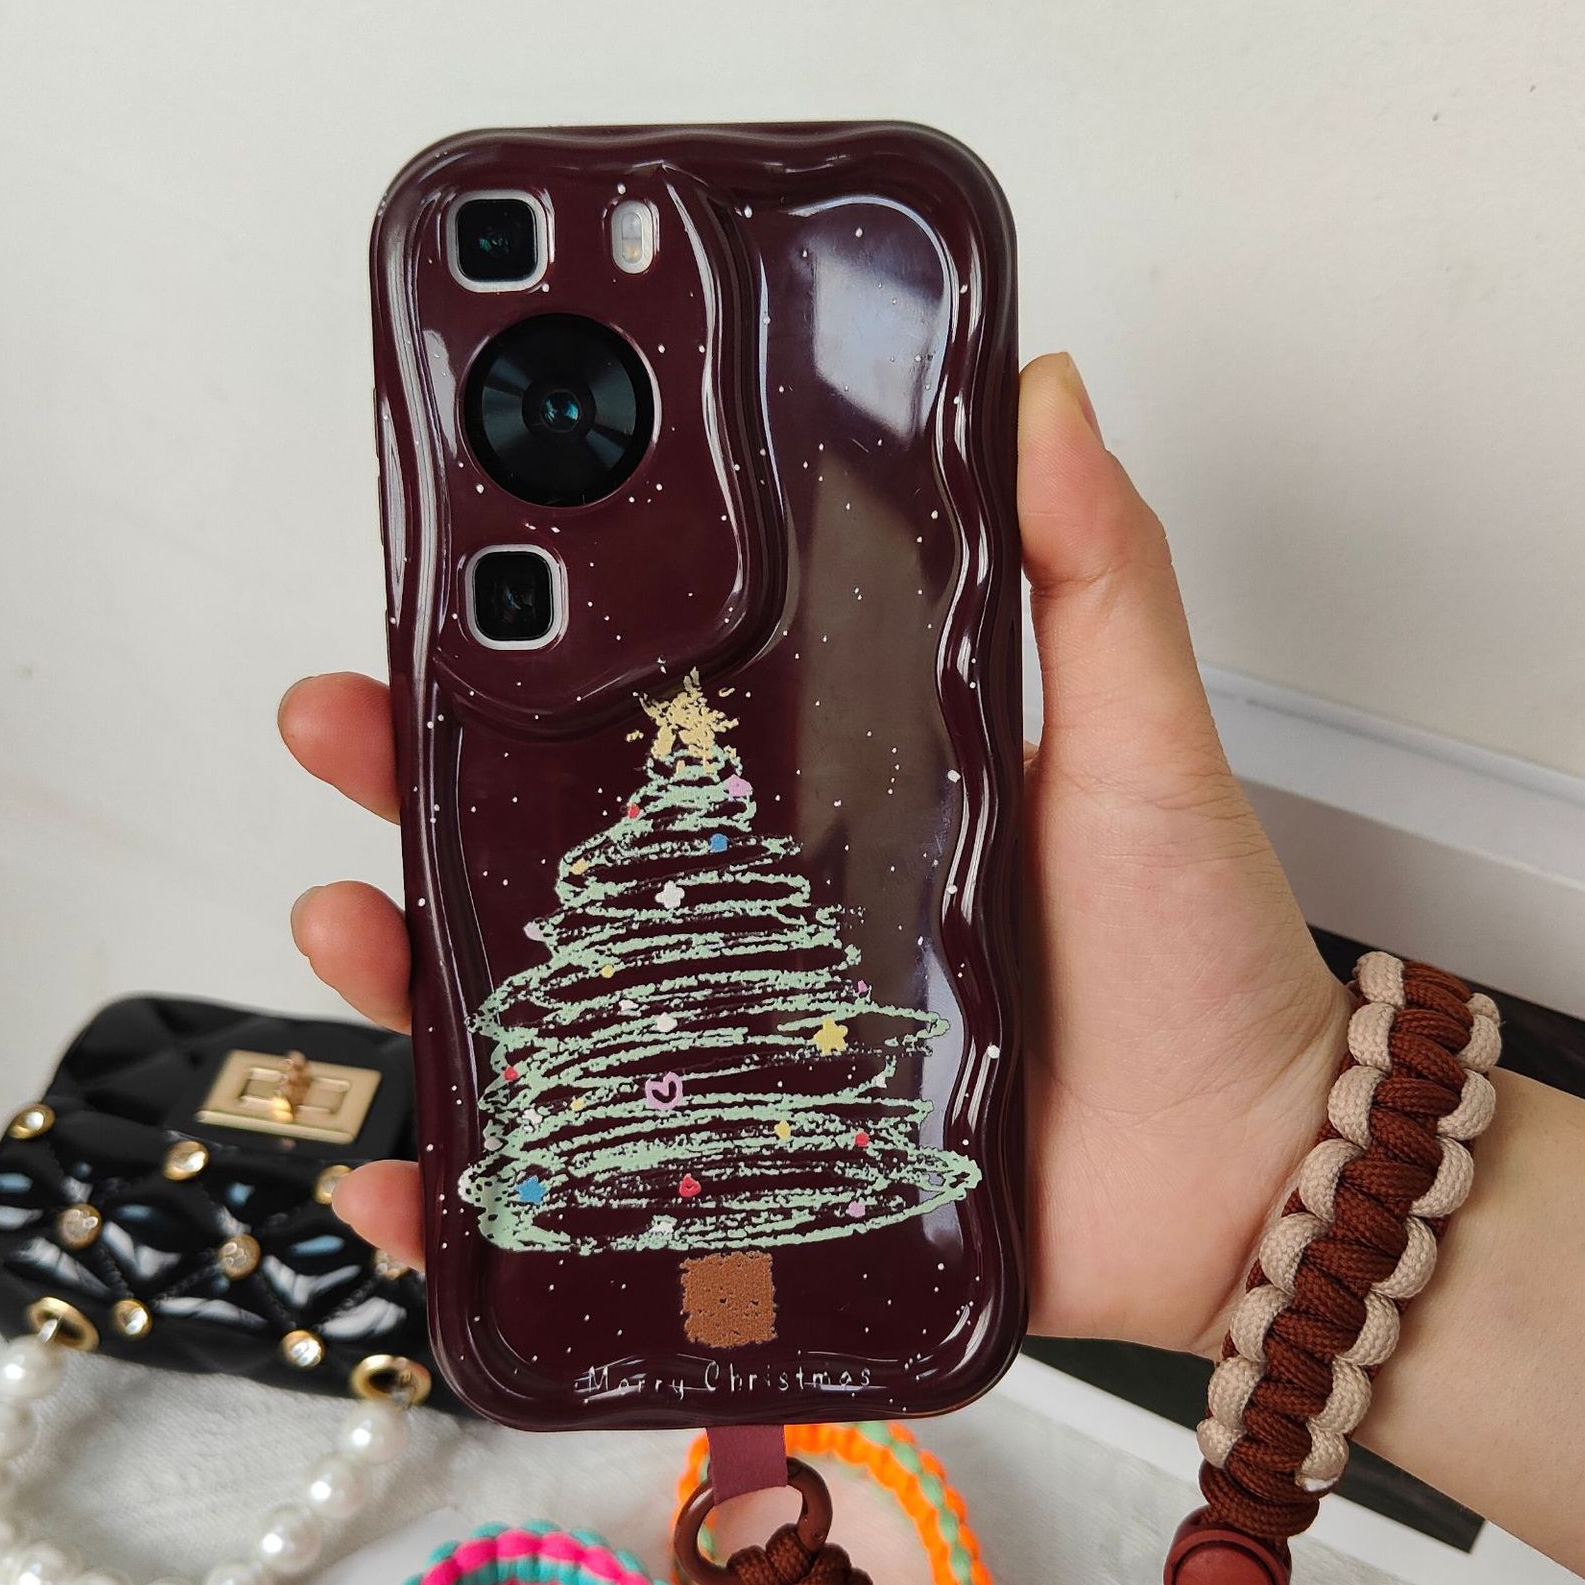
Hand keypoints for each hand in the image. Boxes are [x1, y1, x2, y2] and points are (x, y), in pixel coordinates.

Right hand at [279, 353, 1347, 1354]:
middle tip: (340, 734)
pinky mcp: (748, 1182)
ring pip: (534, 1009)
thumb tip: (1044, 388)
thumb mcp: (1140, 747)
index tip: (442, 599)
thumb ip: (1094, 578)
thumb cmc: (1197, 968)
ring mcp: (744, 1058)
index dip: (531, 661)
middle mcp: (768, 925)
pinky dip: (478, 1196)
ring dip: (414, 968)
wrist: (1244, 1185)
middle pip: (552, 850)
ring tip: (354, 926)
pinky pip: (578, 1192)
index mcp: (834, 804)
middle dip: (419, 788)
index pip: (649, 718)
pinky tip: (408, 1178)